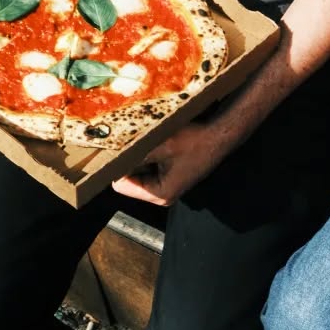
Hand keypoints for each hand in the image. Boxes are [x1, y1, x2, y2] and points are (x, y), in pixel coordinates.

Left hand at [111, 116, 234, 206]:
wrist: (220, 134)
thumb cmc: (196, 141)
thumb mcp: (160, 145)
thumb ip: (134, 155)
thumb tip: (109, 156)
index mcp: (160, 194)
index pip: (121, 185)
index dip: (119, 166)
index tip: (120, 149)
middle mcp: (163, 194)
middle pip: (129, 179)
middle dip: (130, 160)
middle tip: (135, 142)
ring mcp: (167, 185)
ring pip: (138, 171)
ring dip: (140, 155)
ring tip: (150, 141)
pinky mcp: (170, 175)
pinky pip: (149, 166)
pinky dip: (149, 153)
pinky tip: (157, 142)